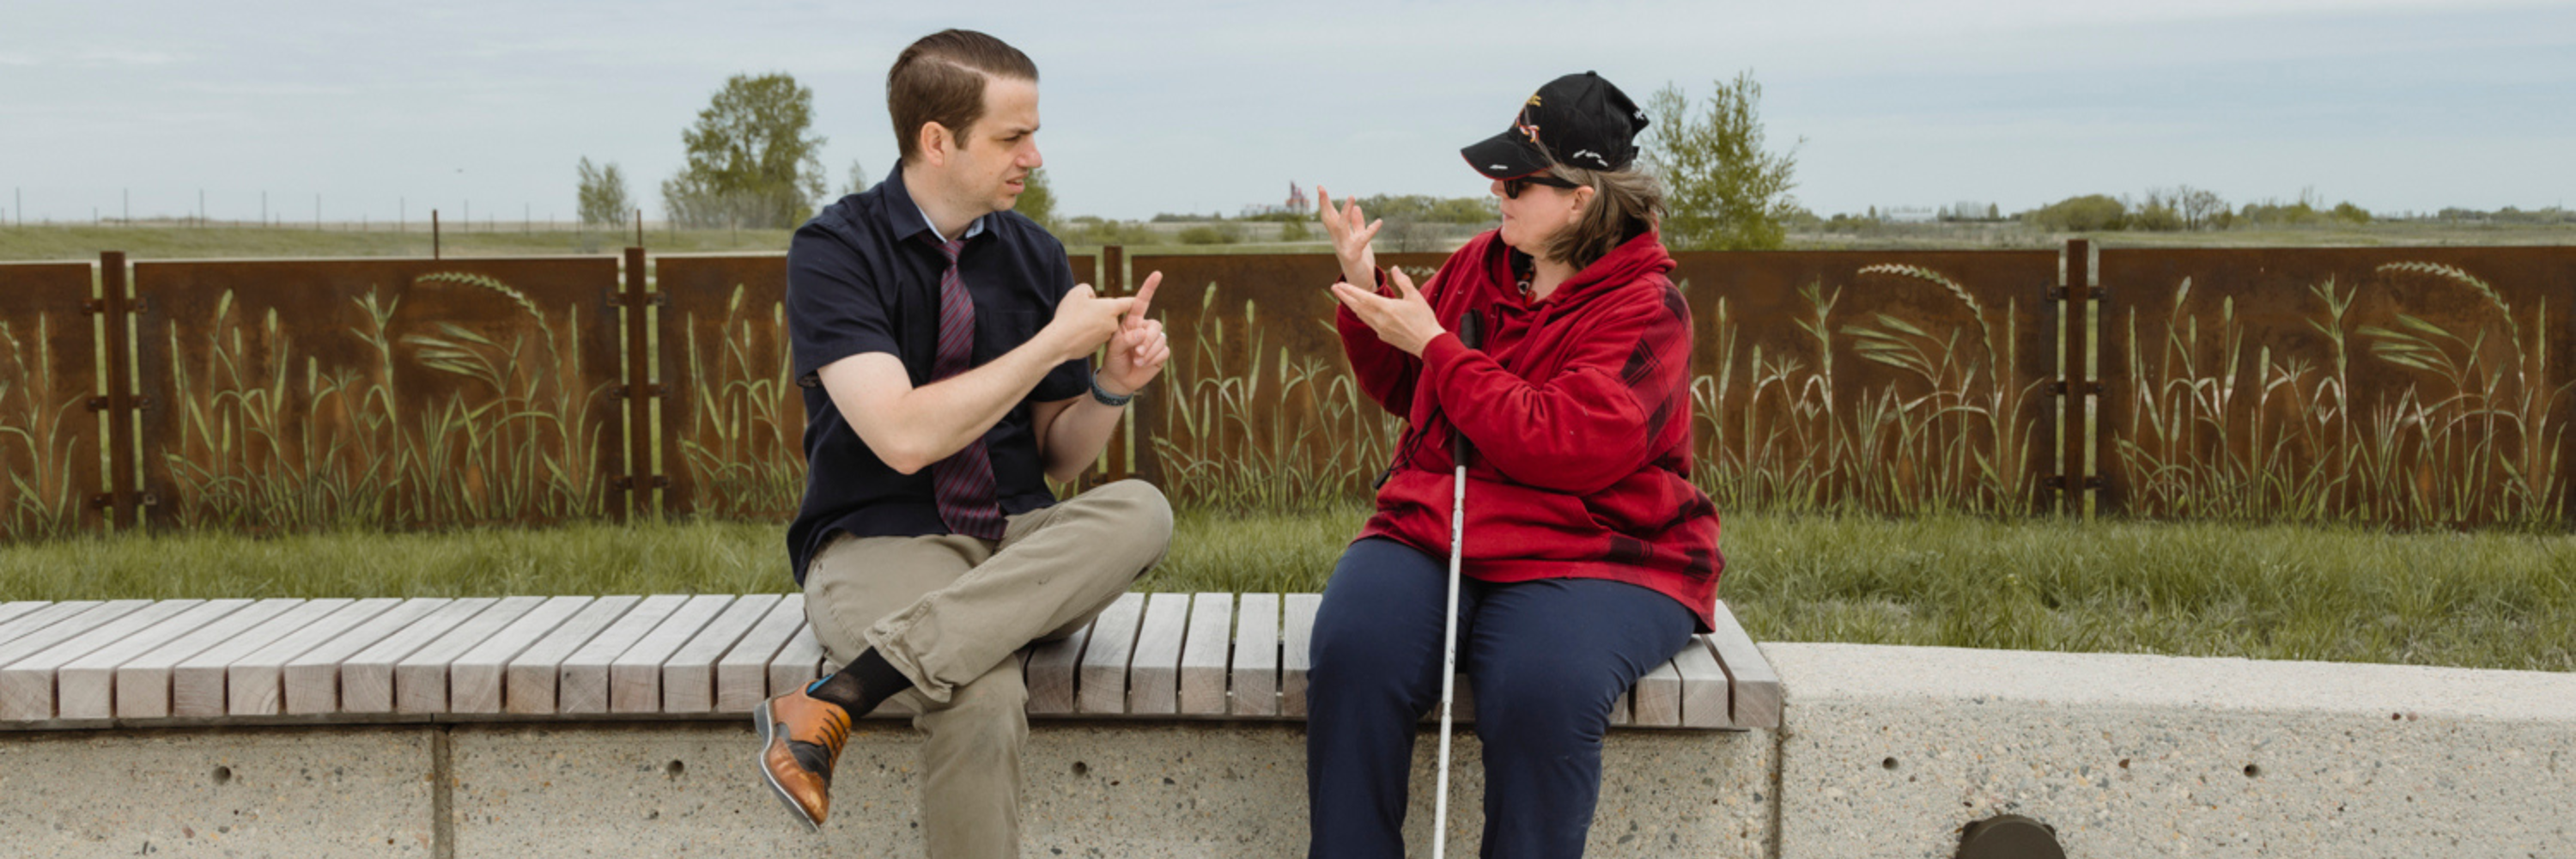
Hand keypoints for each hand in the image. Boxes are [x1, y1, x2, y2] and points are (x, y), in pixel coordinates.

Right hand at [1043, 284, 1137, 362]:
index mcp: (1111, 309)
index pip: (1129, 302)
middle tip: (1083, 311)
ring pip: (1102, 326)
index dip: (1132, 299)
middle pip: (1111, 314)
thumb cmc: (1069, 315)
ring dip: (1094, 323)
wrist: (1059, 342)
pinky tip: (1075, 334)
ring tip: (1077, 323)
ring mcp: (1105, 337)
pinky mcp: (1097, 348)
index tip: (1139, 299)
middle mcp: (1112, 324)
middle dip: (1101, 311)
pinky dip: (1087, 335)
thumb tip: (1093, 298)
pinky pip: (1094, 337)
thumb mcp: (1077, 292)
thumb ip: (1088, 290)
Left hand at [1096, 271, 1168, 396]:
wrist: (1119, 379)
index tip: (1157, 274)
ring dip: (1149, 351)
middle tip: (1137, 352)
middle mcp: (1145, 328)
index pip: (1142, 302)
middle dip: (1147, 339)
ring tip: (1137, 359)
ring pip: (1160, 339)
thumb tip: (1142, 334)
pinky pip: (1163, 351)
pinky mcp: (1161, 353)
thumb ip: (1126, 339)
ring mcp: (1154, 340)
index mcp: (1133, 322)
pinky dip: (1153, 358)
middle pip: (1155, 325)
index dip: (1149, 288)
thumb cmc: (1114, 360)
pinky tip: (1143, 364)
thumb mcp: (1114, 348)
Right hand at [1316, 185, 1380, 288]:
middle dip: (1325, 204)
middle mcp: (1338, 240)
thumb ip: (1358, 223)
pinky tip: (1379, 222)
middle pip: (1329, 219)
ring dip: (1345, 212)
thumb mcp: (1359, 237)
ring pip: (1341, 227)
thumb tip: (1356, 207)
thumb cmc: (1360, 259)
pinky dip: (1370, 231)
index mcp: (1339, 235)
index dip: (1325, 202)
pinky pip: (1362, 240)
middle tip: (1321, 189)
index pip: (1330, 215)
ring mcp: (1344, 248)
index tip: (1320, 187)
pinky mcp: (1354, 255)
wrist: (1361, 282)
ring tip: (1352, 197)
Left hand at [1329, 266, 1443, 355]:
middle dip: (1344, 296)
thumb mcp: (1415, 297)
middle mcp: (1380, 320)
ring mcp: (1380, 330)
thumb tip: (1395, 268)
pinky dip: (1362, 315)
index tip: (1340, 284)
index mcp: (1387, 308)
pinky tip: (1360, 311)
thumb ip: (1403, 281)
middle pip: (1357, 306)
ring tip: (1344, 298)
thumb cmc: (1424, 319)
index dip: (1350, 290)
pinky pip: (1369, 323)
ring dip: (1352, 306)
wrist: (1428, 343)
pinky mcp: (1383, 336)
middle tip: (1334, 287)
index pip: (1363, 297)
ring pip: (1361, 315)